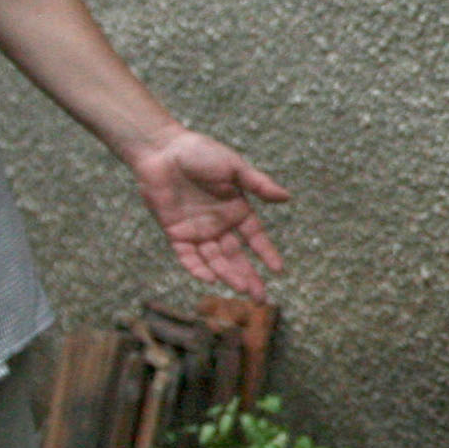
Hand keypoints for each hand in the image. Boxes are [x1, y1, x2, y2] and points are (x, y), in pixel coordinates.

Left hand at [128, 128, 289, 296]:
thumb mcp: (233, 167)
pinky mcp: (175, 233)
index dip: (266, 253)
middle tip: (260, 298)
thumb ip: (258, 184)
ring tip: (241, 289)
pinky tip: (210, 280)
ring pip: (215, 260)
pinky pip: (188, 256)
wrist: (161, 150)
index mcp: (236, 209)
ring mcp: (197, 231)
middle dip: (248, 276)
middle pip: (236, 256)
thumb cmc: (199, 152)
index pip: (255, 238)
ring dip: (227, 275)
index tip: (278, 270)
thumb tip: (287, 197)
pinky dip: (198, 268)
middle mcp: (219, 224)